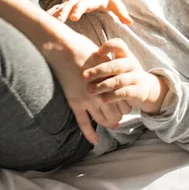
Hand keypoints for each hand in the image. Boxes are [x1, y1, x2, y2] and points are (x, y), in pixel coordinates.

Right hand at [39, 27, 131, 143]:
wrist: (62, 48)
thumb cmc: (82, 48)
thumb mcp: (103, 57)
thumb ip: (110, 69)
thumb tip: (115, 72)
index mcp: (110, 81)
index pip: (124, 101)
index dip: (126, 105)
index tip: (125, 105)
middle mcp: (102, 93)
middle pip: (116, 113)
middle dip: (119, 116)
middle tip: (119, 116)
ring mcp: (88, 100)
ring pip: (103, 120)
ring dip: (108, 124)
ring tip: (111, 125)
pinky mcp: (75, 102)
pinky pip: (83, 123)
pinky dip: (90, 134)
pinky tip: (95, 141)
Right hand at [48, 0, 132, 25]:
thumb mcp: (114, 3)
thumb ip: (121, 13)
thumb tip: (130, 23)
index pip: (83, 4)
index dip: (78, 9)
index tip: (74, 17)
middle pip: (68, 5)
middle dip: (63, 13)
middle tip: (58, 21)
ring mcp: (69, 1)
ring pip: (59, 7)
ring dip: (53, 14)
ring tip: (46, 22)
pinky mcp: (64, 5)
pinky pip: (55, 9)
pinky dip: (48, 15)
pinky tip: (41, 22)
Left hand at [82, 39, 166, 114]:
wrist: (144, 87)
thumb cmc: (123, 74)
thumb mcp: (116, 64)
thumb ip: (103, 60)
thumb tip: (77, 54)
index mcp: (126, 54)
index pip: (119, 44)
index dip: (108, 47)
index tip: (97, 53)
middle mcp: (132, 64)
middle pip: (116, 65)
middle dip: (98, 71)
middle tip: (84, 77)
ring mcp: (137, 77)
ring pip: (119, 80)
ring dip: (103, 85)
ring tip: (91, 90)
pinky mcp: (139, 91)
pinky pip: (125, 93)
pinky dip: (113, 96)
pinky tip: (103, 99)